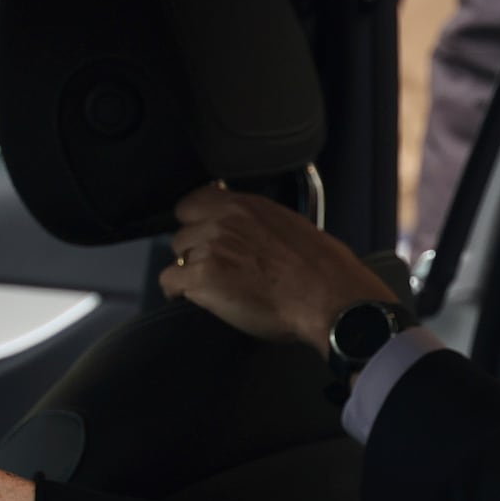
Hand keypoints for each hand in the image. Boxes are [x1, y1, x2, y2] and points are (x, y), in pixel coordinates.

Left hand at [158, 186, 397, 355]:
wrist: (329, 298)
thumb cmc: (323, 271)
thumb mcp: (292, 227)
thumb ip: (261, 224)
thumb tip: (252, 232)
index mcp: (246, 206)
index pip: (195, 201)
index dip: (195, 221)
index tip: (200, 234)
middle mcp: (224, 220)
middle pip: (184, 232)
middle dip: (194, 251)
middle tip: (214, 270)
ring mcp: (211, 247)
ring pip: (178, 257)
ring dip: (190, 272)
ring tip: (211, 289)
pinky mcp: (203, 278)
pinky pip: (170, 281)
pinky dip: (177, 292)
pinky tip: (190, 299)